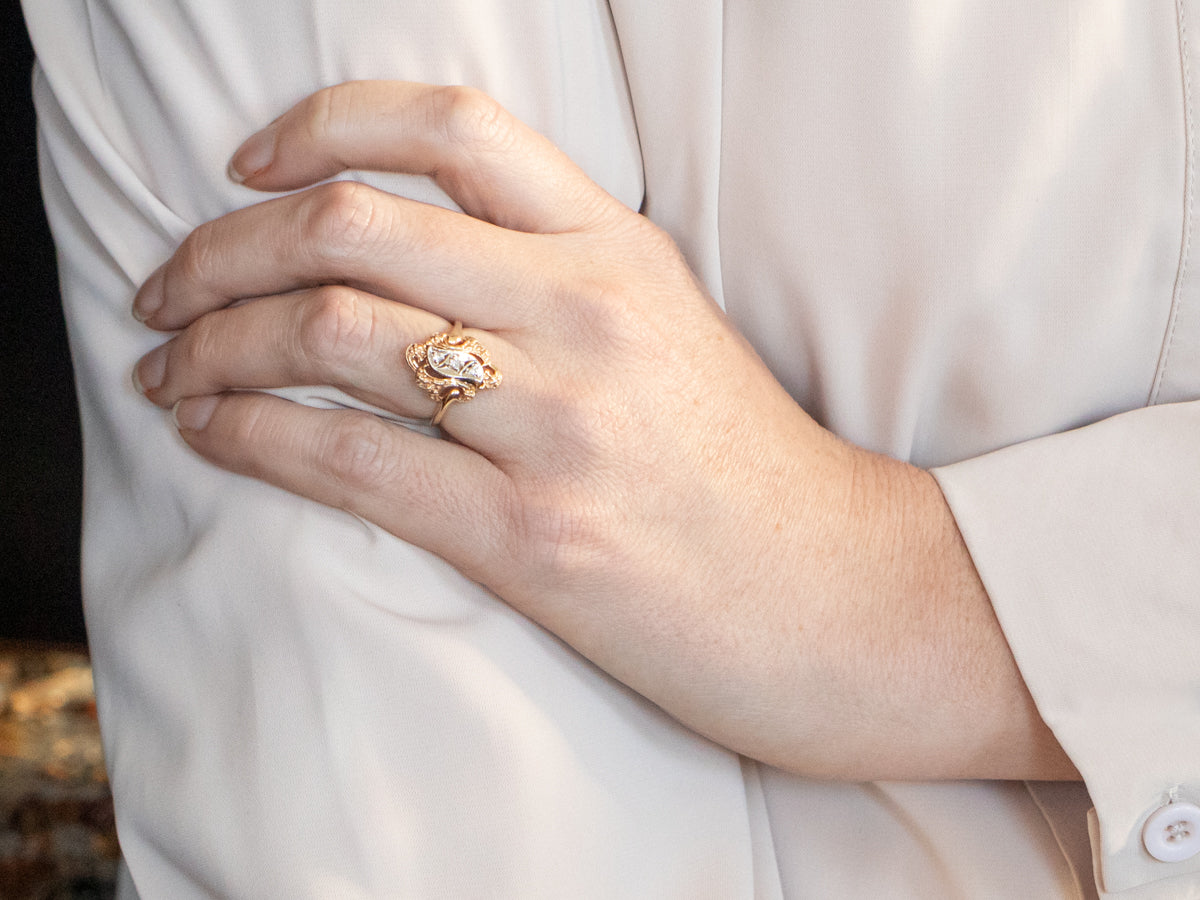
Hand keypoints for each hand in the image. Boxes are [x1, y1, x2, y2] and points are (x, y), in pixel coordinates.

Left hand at [133, 81, 1075, 779]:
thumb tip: (416, 256)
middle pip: (349, 225)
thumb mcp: (671, 328)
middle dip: (220, 246)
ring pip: (327, 331)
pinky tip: (211, 434)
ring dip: (213, 341)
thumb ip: (560, 274)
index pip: (449, 128)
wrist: (838, 598)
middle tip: (169, 282)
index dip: (322, 123)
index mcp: (620, 250)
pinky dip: (248, 436)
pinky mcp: (528, 535)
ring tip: (170, 367)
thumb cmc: (749, 471)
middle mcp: (583, 313)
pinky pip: (346, 460)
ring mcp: (557, 423)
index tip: (252, 163)